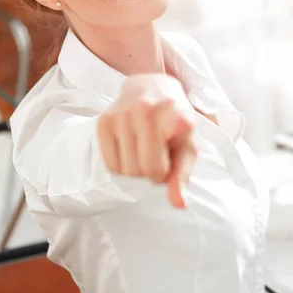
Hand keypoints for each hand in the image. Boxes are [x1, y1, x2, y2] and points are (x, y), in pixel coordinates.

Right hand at [97, 74, 196, 208]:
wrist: (152, 87)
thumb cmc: (175, 121)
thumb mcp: (188, 145)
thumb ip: (183, 176)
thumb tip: (179, 205)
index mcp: (174, 116)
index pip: (159, 169)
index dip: (165, 173)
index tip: (169, 159)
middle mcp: (146, 111)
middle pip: (141, 171)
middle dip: (151, 172)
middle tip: (157, 154)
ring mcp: (122, 114)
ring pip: (125, 170)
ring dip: (136, 168)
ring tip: (145, 149)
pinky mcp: (104, 121)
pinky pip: (110, 164)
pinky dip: (121, 164)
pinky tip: (130, 148)